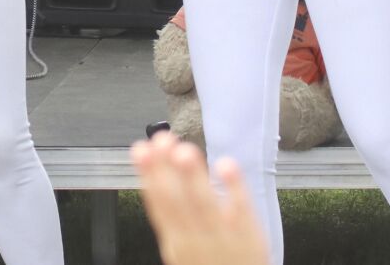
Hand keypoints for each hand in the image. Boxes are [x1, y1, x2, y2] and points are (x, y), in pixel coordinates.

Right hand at [130, 130, 268, 264]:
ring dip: (193, 176)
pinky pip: (241, 209)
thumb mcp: (183, 248)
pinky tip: (226, 164)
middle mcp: (194, 239)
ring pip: (204, 204)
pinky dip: (234, 187)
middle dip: (166, 168)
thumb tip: (155, 177)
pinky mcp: (249, 237)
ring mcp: (222, 238)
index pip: (158, 204)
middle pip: (176, 200)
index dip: (148, 175)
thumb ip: (174, 217)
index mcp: (175, 241)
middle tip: (161, 140)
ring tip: (185, 150)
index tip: (141, 150)